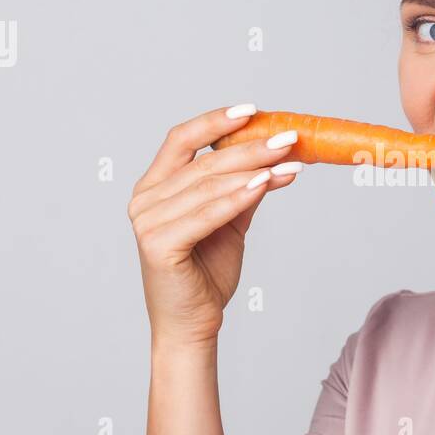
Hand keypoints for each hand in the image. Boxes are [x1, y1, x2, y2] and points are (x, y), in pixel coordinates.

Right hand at [128, 104, 299, 351]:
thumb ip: (244, 188)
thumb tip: (276, 157)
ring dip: (254, 170)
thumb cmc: (205, 274)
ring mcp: (147, 221)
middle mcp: (144, 199)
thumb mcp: (230, 222)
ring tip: (290, 162)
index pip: (182, 139)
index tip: (253, 110)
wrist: (192, 324)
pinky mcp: (158, 244)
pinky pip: (207, 213)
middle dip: (251, 147)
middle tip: (289, 139)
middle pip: (203, 161)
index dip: (216, 121)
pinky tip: (266, 184)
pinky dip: (238, 197)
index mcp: (154, 187)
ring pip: (209, 185)